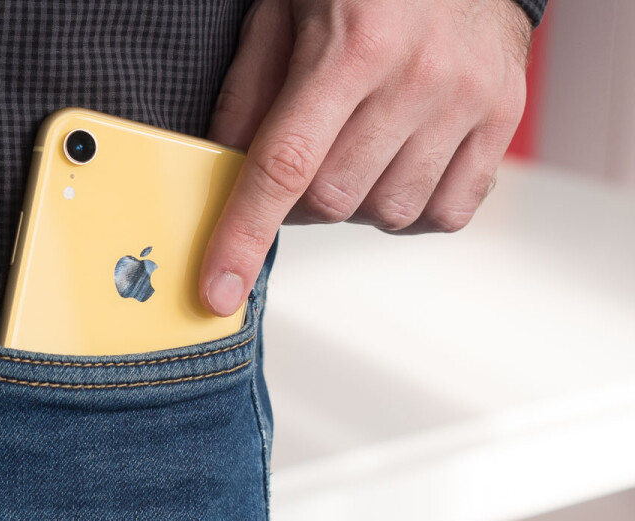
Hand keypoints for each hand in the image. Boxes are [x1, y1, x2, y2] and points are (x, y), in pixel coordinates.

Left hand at [199, 0, 532, 315]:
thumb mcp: (283, 10)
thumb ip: (249, 90)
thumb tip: (222, 169)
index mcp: (353, 46)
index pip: (285, 166)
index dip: (243, 236)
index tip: (218, 289)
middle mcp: (418, 78)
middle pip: (333, 201)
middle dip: (297, 202)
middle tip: (298, 162)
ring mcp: (468, 101)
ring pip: (388, 213)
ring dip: (354, 203)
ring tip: (353, 148)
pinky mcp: (505, 117)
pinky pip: (447, 212)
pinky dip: (409, 209)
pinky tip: (394, 165)